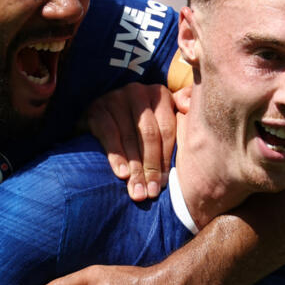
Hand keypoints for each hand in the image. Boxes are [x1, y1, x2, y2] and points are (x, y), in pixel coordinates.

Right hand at [86, 83, 176, 201]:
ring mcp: (116, 98)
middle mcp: (138, 92)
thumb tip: (189, 106)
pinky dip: (117, 157)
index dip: (166, 159)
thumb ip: (179, 111)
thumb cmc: (134, 126)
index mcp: (159, 95)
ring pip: (130, 138)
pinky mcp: (97, 108)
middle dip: (151, 168)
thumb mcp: (158, 118)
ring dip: (135, 169)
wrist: (95, 120)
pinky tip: (122, 174)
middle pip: (149, 135)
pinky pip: (109, 135)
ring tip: (138, 192)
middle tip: (151, 193)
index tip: (164, 184)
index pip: (167, 130)